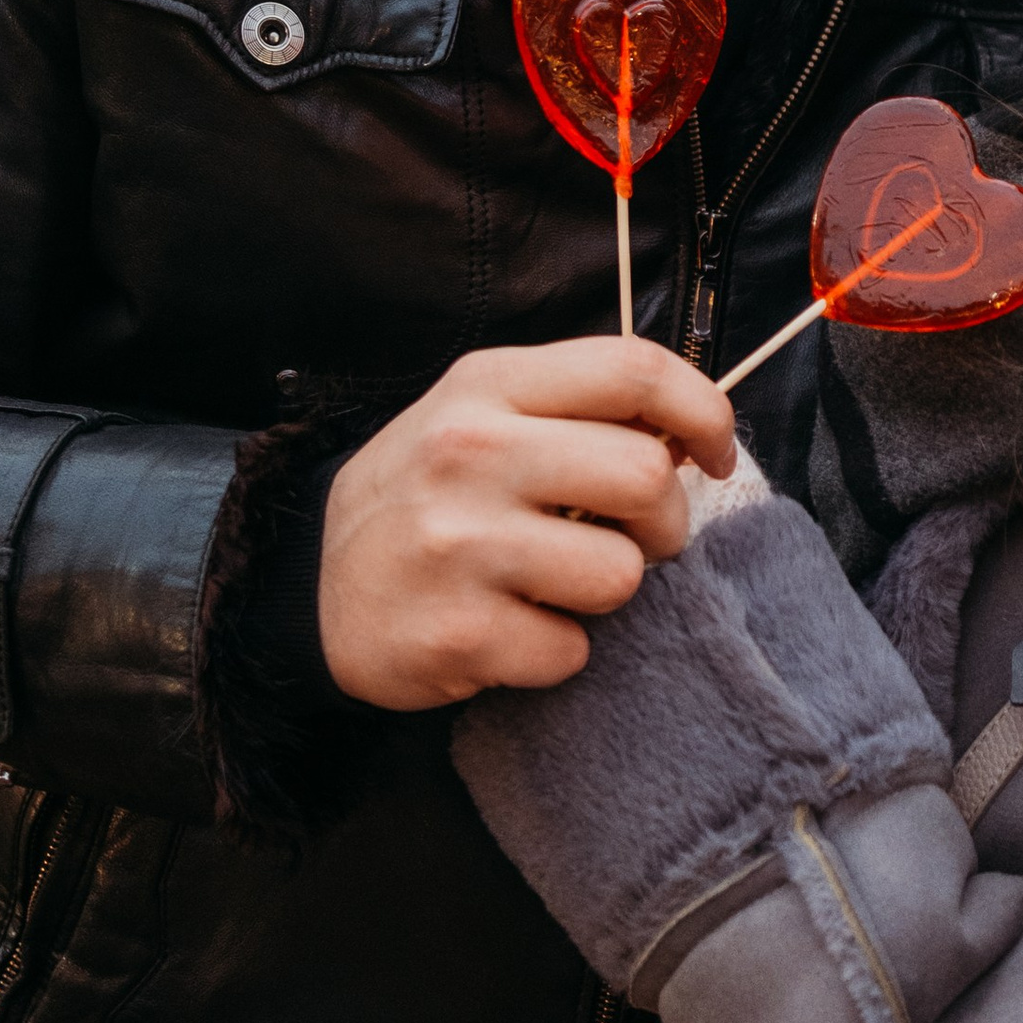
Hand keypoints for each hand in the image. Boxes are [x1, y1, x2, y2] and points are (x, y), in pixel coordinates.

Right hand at [318, 338, 736, 709]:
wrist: (308, 586)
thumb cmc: (427, 496)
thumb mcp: (483, 416)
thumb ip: (578, 408)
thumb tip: (692, 431)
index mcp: (488, 387)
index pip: (634, 369)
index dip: (704, 411)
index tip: (714, 454)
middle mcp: (471, 454)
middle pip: (646, 475)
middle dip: (662, 521)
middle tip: (629, 539)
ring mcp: (460, 545)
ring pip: (621, 575)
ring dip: (606, 593)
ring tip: (552, 585)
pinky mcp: (458, 633)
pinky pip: (573, 651)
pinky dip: (556, 653)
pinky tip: (509, 629)